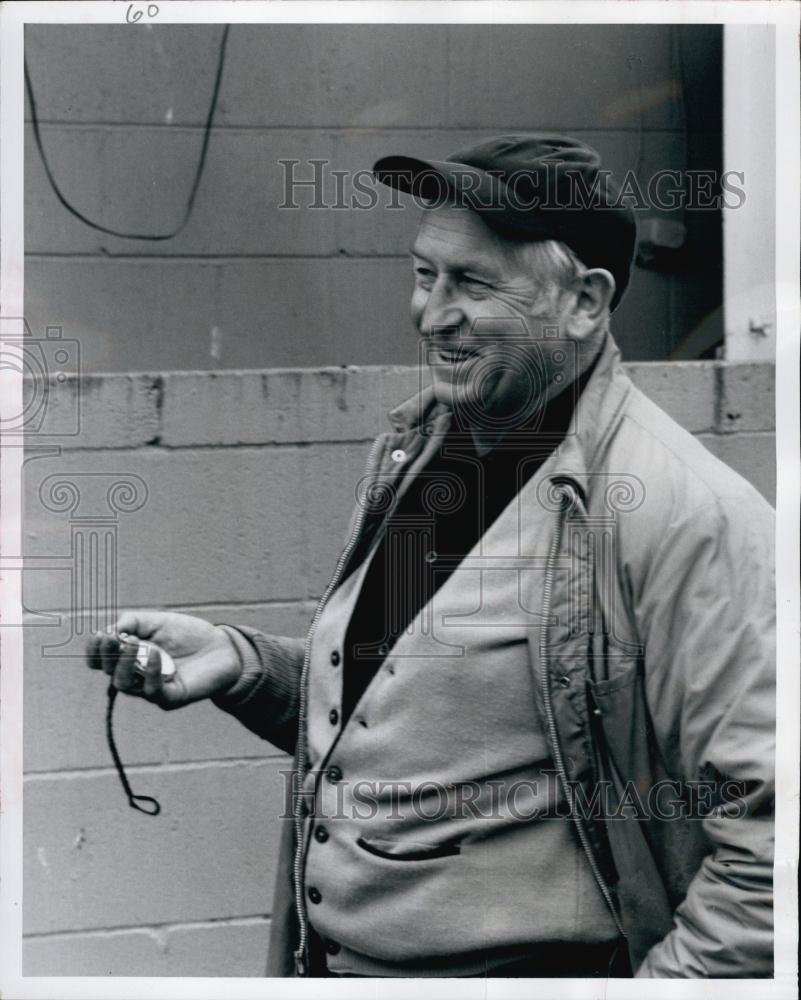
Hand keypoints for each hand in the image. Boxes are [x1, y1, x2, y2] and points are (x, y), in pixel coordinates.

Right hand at [85, 611, 241, 708]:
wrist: (222, 647)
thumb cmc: (188, 635)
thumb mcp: (157, 621)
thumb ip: (133, 622)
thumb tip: (112, 630)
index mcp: (130, 658)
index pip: (101, 661)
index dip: (94, 651)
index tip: (99, 635)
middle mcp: (137, 676)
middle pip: (110, 674)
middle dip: (108, 655)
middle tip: (114, 638)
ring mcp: (152, 688)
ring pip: (126, 685)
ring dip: (124, 664)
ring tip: (132, 644)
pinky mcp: (171, 697)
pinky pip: (153, 692)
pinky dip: (150, 673)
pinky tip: (154, 655)